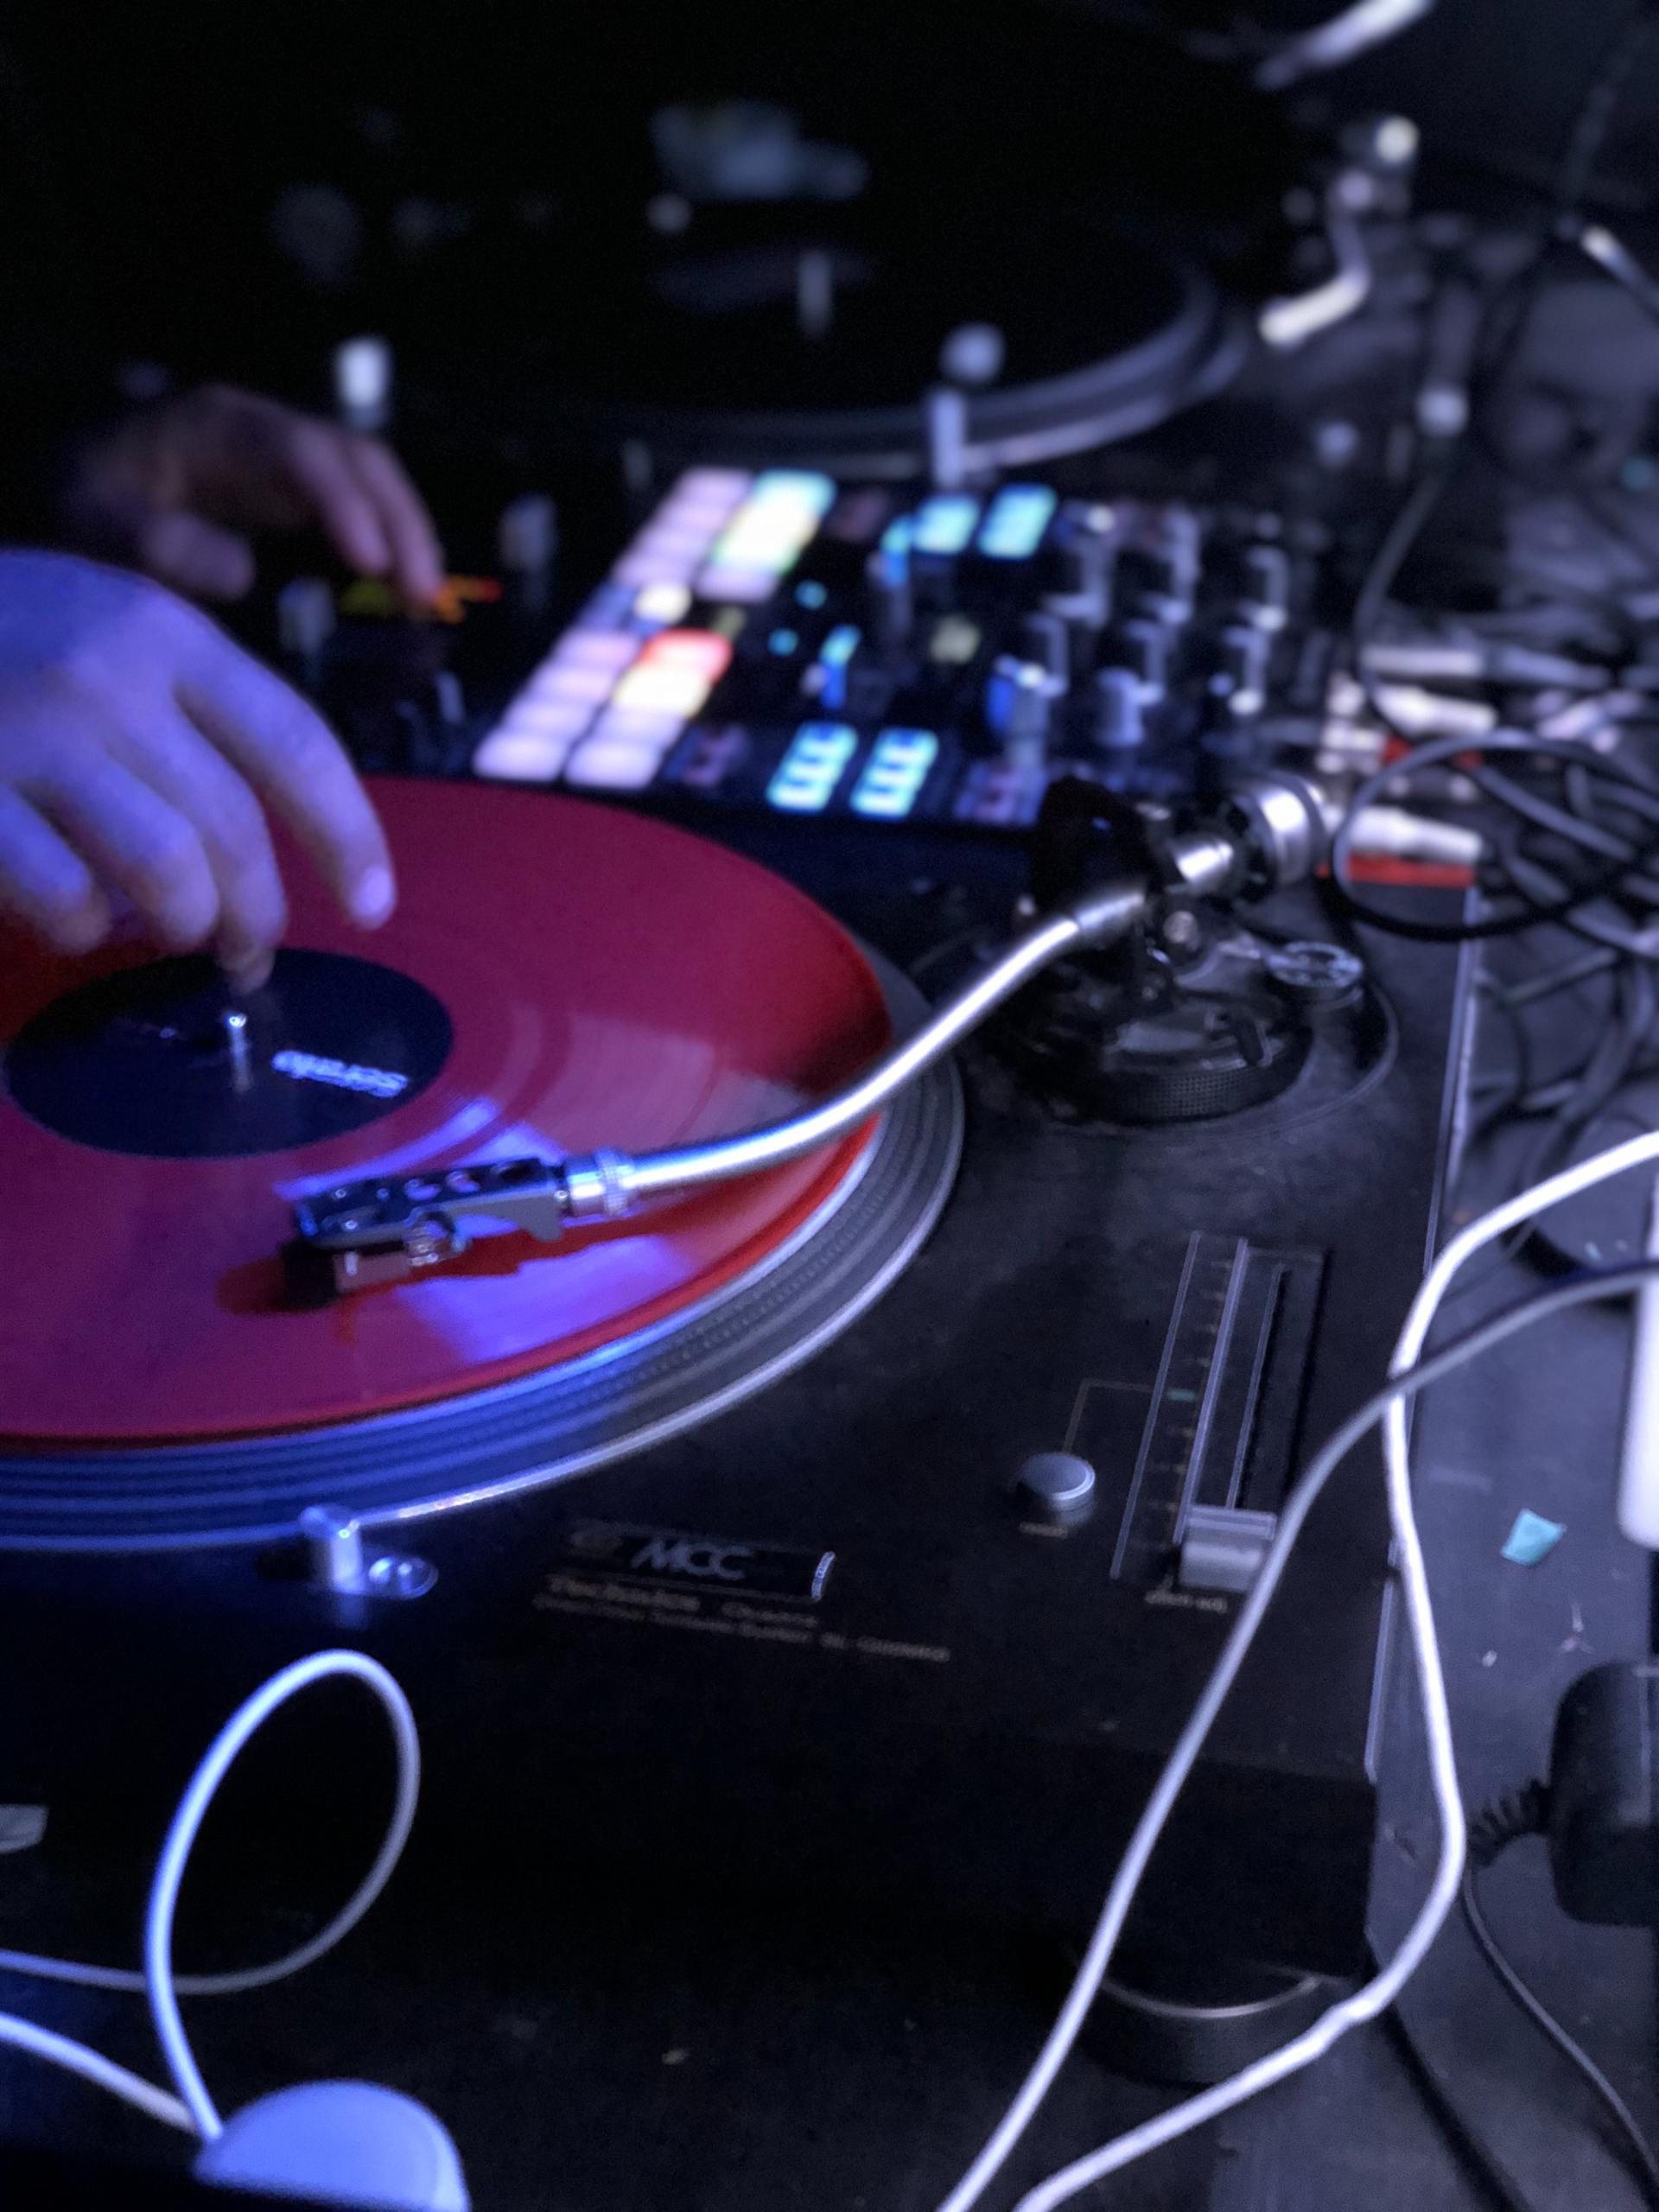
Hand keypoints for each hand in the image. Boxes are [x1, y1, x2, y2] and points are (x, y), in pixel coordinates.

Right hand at [0, 551, 394, 986]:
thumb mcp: (105, 624)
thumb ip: (191, 707)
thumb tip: (276, 831)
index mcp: (164, 635)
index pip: (296, 743)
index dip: (348, 834)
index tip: (374, 902)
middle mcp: (108, 680)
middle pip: (235, 828)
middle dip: (262, 912)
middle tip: (255, 954)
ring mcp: (33, 737)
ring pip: (168, 871)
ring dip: (191, 927)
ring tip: (185, 941)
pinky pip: (66, 896)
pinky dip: (87, 927)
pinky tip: (81, 922)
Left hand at [55, 384, 443, 605]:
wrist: (80, 490)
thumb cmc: (85, 505)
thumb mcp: (94, 523)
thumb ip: (156, 544)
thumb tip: (241, 572)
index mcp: (219, 425)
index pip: (300, 453)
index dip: (342, 505)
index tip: (370, 565)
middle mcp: (268, 432)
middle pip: (357, 459)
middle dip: (400, 522)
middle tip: (422, 595)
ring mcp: (290, 463)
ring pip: (372, 482)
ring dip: (408, 539)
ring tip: (425, 603)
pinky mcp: (299, 498)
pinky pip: (363, 511)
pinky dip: (393, 551)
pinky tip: (406, 599)